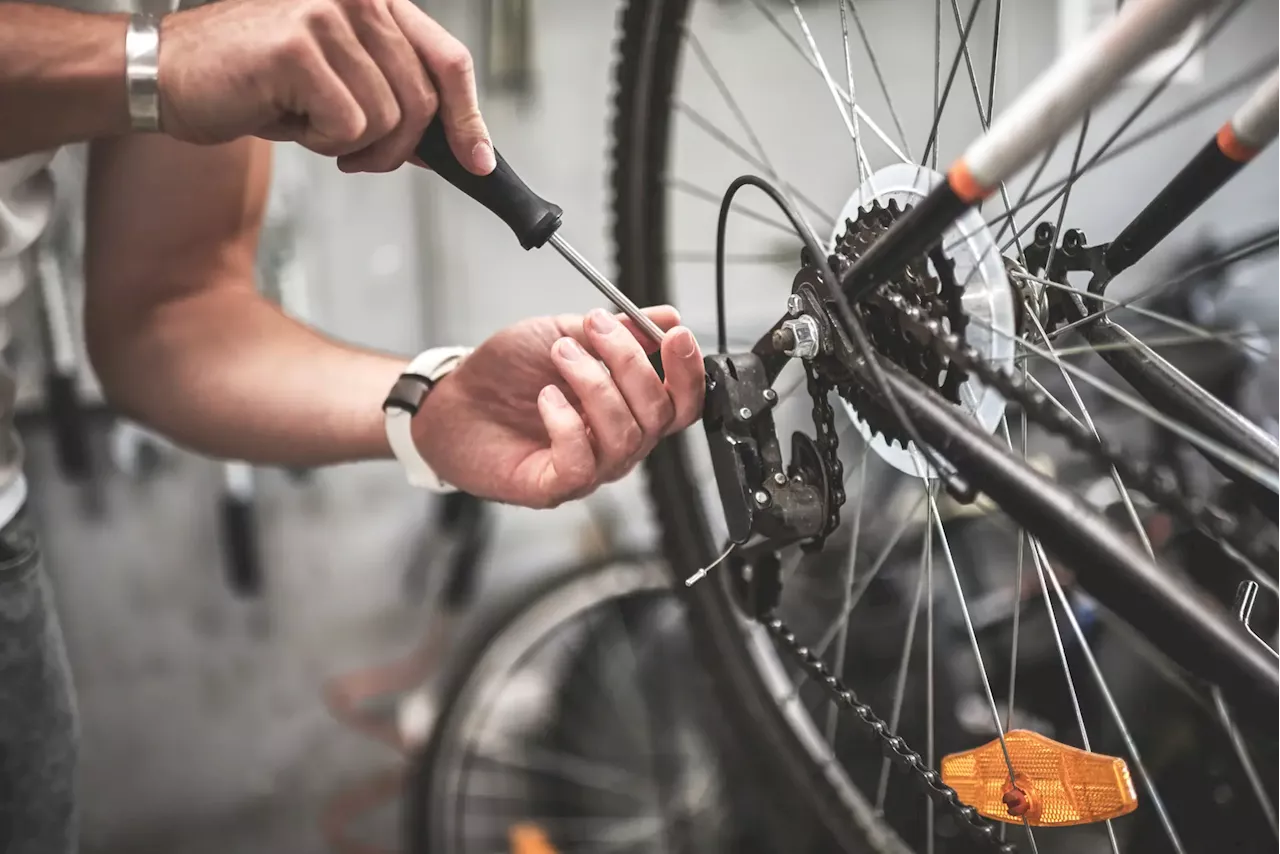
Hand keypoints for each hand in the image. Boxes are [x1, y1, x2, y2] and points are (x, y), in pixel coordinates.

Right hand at [157, 0, 490, 174]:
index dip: (468, 118)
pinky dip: (321, 143)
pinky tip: (287, 118)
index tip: (478, 161)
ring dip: (352, 145)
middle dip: (396, 149)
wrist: (170, 75)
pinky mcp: (299, 49)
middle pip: (422, 102)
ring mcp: (327, 15)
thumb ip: (397, 101)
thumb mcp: (342, 85)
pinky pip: (349, 127)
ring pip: (388, 119)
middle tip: (355, 156)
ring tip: (307, 122)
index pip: (448, 59)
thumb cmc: (257, 82)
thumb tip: (456, 144)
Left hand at [412, 307, 704, 507]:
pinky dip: (567, 424)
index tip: (674, 335)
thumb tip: (664, 318)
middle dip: (630, 362)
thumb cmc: (505, 374)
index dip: (688, 371)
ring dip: (595, 384)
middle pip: (657, 414)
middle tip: (594, 328)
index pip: (682, 402)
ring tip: (560, 354)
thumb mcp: (563, 334)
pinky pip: (583, 464)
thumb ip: (615, 328)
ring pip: (624, 435)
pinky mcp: (555, 486)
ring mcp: (590, 466)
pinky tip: (546, 398)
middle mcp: (616, 441)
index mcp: (627, 406)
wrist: (451, 400)